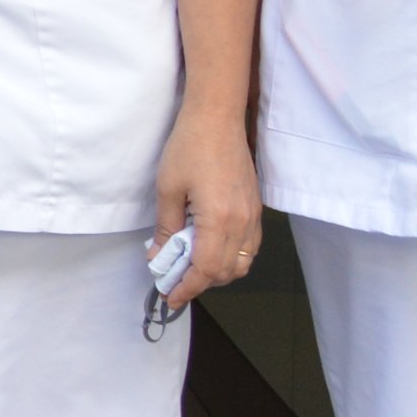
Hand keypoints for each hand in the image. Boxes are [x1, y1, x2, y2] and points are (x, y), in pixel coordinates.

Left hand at [153, 102, 263, 310]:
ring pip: (241, 263)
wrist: (218, 119)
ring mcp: (254, 217)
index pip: (206, 270)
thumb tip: (159, 258)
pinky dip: (231, 258)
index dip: (187, 288)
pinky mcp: (256, 209)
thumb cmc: (189, 148)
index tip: (169, 297)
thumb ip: (166, 228)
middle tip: (173, 281)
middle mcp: (243, 224)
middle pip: (226, 272)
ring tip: (189, 268)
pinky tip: (209, 250)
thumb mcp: (167, 189)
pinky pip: (249, 247)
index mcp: (220, 220)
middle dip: (200, 283)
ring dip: (217, 273)